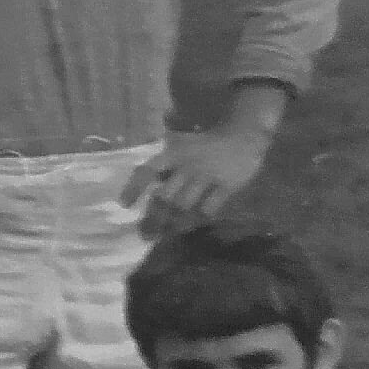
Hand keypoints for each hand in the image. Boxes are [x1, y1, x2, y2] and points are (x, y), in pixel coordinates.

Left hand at [118, 124, 271, 236]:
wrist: (243, 135)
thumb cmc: (205, 145)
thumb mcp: (181, 147)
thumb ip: (165, 167)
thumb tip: (148, 191)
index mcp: (173, 153)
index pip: (147, 170)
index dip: (134, 188)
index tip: (124, 205)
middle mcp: (187, 165)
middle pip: (164, 197)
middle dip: (154, 218)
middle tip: (147, 234)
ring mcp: (208, 175)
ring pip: (184, 206)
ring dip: (173, 223)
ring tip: (167, 234)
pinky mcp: (227, 185)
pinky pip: (209, 208)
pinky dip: (199, 218)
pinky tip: (194, 224)